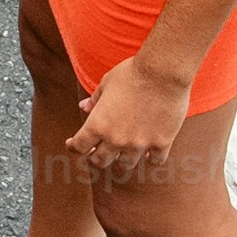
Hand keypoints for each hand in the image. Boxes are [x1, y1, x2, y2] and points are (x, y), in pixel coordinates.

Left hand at [64, 54, 194, 167]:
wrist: (163, 71)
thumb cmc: (132, 73)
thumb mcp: (107, 83)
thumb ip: (95, 99)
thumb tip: (83, 107)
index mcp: (98, 124)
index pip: (79, 146)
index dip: (74, 147)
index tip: (73, 144)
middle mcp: (116, 138)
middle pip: (100, 161)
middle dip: (96, 157)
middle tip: (97, 152)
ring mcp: (139, 143)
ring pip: (126, 165)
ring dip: (122, 159)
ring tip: (124, 154)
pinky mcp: (161, 142)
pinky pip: (155, 161)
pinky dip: (152, 158)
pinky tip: (150, 154)